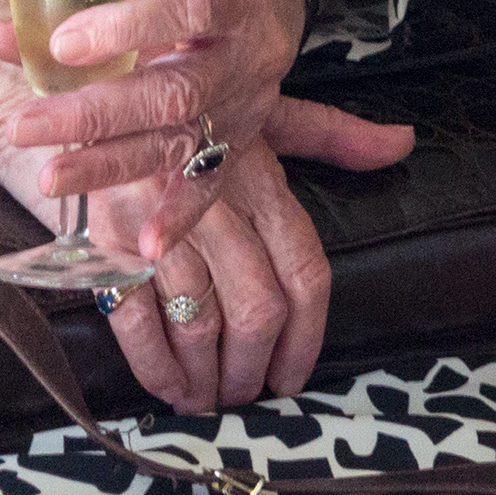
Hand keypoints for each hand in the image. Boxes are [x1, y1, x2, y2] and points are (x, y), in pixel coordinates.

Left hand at [0, 0, 409, 260]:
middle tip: (23, 126)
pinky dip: (177, 217)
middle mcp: (245, 55)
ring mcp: (245, 105)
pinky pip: (209, 186)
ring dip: (110, 165)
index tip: (61, 43)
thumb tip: (1, 39)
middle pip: (174, 91)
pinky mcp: (238, 144)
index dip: (128, 26)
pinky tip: (145, 245)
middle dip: (95, 115)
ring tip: (51, 177)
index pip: (189, 7)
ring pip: (180, 140)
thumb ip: (79, 1)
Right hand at [67, 108, 408, 413]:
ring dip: (206, 377)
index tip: (293, 376)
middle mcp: (217, 209)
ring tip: (208, 399)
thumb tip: (401, 143)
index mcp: (263, 181)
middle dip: (252, 367)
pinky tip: (169, 386)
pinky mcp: (107, 245)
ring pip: (199, 324)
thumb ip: (334, 136)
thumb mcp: (264, 111)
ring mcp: (160, 229)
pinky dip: (156, 366)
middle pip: (255, 310)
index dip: (306, 336)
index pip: (305, 272)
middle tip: (244, 394)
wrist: (94, 95)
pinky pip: (136, 322)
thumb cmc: (188, 112)